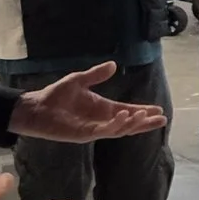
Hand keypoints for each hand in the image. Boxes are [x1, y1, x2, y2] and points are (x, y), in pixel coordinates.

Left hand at [9, 61, 170, 142]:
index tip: (158, 110)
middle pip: (129, 123)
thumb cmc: (55, 95)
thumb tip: (114, 65)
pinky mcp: (84, 134)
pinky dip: (115, 124)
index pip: (127, 111)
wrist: (36, 107)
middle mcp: (101, 120)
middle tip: (162, 119)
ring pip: (119, 129)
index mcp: (102, 108)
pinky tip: (125, 117)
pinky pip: (104, 131)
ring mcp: (94, 129)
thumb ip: (96, 74)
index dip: (142, 111)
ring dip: (133, 124)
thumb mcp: (78, 80)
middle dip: (145, 122)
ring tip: (146, 116)